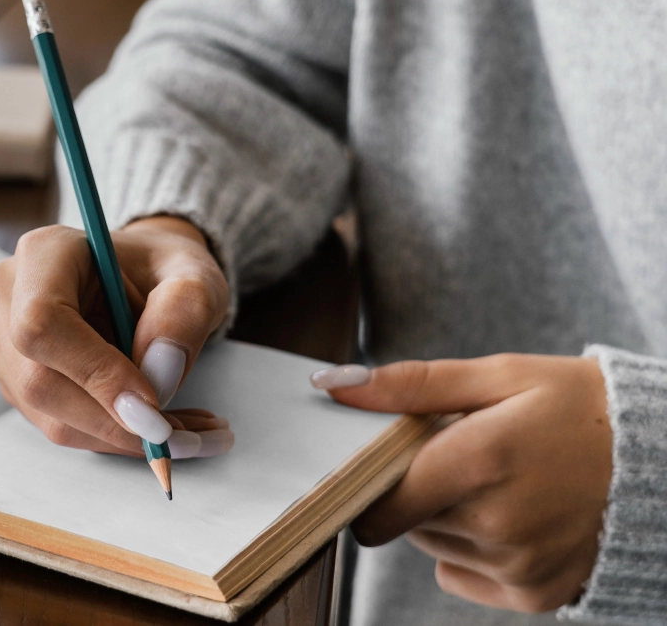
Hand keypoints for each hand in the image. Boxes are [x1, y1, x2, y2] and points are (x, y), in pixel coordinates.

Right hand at [0, 216, 234, 457]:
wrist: (144, 278)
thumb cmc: (164, 271)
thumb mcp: (194, 277)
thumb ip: (183, 312)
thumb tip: (159, 375)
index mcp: (44, 253)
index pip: (43, 323)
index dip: (94, 372)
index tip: (153, 405)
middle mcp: (7, 295)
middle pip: (40, 381)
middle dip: (117, 421)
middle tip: (189, 435)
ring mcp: (3, 342)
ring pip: (51, 416)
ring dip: (123, 436)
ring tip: (189, 432)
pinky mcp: (15, 381)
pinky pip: (60, 425)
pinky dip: (115, 436)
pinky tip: (160, 425)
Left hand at [312, 354, 611, 612]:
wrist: (664, 460)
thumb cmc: (578, 407)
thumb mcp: (499, 375)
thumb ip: (411, 384)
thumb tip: (335, 384)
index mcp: (482, 458)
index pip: (379, 493)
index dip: (371, 477)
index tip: (386, 458)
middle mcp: (497, 521)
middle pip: (403, 516)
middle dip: (417, 487)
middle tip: (464, 457)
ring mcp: (517, 564)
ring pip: (430, 544)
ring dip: (443, 517)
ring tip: (495, 483)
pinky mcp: (534, 593)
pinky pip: (459, 574)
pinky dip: (469, 550)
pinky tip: (509, 517)